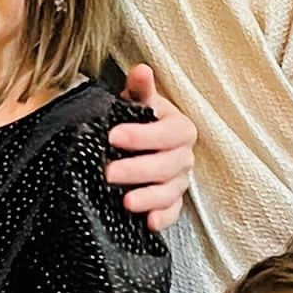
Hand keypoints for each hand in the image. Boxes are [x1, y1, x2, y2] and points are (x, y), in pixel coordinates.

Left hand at [106, 64, 195, 231]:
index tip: (113, 137)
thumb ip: (140, 89)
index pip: (168, 133)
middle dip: (138, 170)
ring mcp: (179, 181)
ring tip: (126, 202)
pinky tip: (147, 222)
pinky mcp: (171, 202)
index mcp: (178, 128)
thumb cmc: (136, 121)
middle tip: (109, 172)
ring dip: (149, 198)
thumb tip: (142, 70)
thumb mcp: (136, 103)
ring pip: (170, 192)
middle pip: (168, 165)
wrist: (136, 144)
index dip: (143, 136)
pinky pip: (173, 213)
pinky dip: (162, 219)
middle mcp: (183, 155)